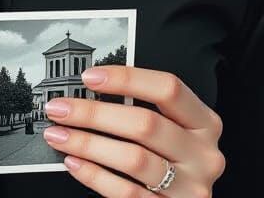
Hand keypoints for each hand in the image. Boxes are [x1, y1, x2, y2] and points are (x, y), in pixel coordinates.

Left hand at [41, 64, 225, 196]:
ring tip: (59, 135)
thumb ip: (145, 108)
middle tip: (60, 108)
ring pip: (134, 159)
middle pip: (145, 124)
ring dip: (88, 144)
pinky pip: (127, 193)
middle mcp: (203, 154)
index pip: (168, 88)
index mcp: (204, 122)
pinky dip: (95, 175)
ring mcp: (190, 187)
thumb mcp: (172, 128)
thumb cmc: (171, 156)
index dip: (127, 79)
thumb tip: (91, 87)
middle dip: (94, 114)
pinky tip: (74, 162)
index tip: (89, 77)